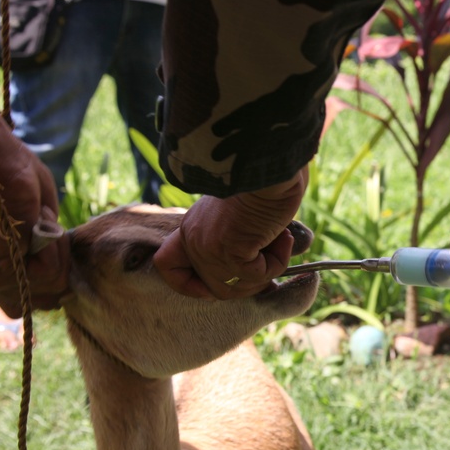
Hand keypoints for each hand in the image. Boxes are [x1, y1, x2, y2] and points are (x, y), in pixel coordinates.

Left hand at [0, 141, 68, 316]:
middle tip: (40, 226)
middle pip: (46, 300)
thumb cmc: (14, 178)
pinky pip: (46, 273)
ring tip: (34, 219)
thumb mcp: (34, 225)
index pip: (35, 299)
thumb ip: (41, 254)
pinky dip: (52, 245)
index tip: (44, 236)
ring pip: (51, 285)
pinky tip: (32, 221)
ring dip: (56, 249)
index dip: (53, 269)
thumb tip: (65, 283)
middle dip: (57, 263)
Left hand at [154, 167, 308, 298]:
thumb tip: (258, 263)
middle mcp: (194, 239)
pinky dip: (277, 261)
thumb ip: (235, 236)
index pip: (167, 266)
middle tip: (271, 254)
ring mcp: (208, 247)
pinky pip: (257, 276)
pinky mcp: (228, 250)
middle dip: (250, 282)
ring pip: (239, 288)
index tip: (213, 286)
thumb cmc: (264, 179)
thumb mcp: (238, 212)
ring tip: (279, 238)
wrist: (269, 160)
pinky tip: (282, 235)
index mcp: (191, 226)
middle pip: (216, 289)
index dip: (187, 286)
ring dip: (268, 269)